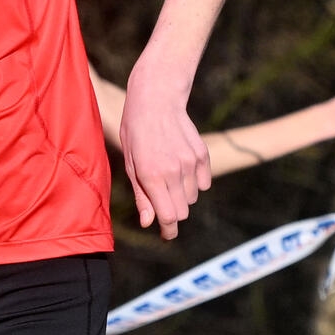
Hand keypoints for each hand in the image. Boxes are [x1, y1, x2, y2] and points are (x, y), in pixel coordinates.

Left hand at [118, 72, 209, 239]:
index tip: (166, 234)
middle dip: (172, 213)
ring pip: (192, 198)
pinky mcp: (203, 155)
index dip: (168, 230)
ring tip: (167, 176)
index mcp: (152, 176)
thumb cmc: (136, 134)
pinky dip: (194, 183)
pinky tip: (181, 168)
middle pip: (182, 212)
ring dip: (181, 196)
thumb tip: (149, 222)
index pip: (169, 217)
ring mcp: (191, 163)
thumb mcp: (130, 165)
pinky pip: (204, 183)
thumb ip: (141, 196)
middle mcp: (174, 171)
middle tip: (161, 202)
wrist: (156, 100)